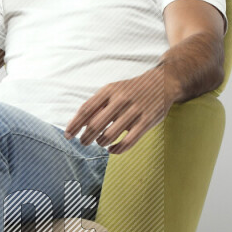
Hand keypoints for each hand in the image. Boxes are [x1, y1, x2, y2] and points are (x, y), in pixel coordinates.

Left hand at [63, 67, 179, 154]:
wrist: (163, 81)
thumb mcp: (112, 90)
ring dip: (101, 142)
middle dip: (85, 137)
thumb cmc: (131, 90)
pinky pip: (128, 141)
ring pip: (110, 134)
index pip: (86, 110)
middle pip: (95, 124)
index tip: (68, 136)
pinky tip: (112, 149)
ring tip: (101, 142)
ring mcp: (135, 111)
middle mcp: (121, 99)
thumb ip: (97, 105)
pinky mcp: (147, 121)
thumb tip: (77, 124)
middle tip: (83, 142)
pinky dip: (117, 149)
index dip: (74, 125)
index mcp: (109, 91)